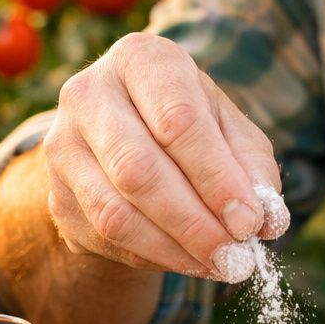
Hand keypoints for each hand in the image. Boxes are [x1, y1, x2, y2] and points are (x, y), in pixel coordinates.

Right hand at [42, 32, 287, 278]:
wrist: (125, 138)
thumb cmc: (189, 124)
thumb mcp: (228, 129)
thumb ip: (252, 168)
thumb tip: (268, 220)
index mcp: (139, 59)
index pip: (177, 120)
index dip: (216, 177)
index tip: (249, 221)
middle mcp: (88, 94)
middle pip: (138, 169)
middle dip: (194, 222)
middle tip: (235, 255)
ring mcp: (63, 146)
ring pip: (115, 212)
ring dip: (174, 248)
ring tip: (218, 264)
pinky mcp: (57, 195)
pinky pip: (106, 239)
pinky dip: (154, 257)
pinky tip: (189, 261)